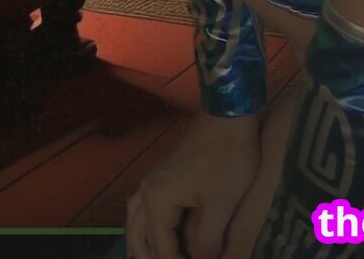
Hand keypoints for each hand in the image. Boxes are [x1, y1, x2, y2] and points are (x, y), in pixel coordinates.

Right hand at [126, 111, 260, 258]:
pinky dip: (142, 229)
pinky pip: (141, 211)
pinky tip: (150, 234)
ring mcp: (151, 183)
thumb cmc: (227, 159)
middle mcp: (146, 193)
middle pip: (138, 237)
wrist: (227, 118)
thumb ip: (208, 239)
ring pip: (135, 223)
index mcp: (158, 200)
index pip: (161, 248)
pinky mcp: (161, 179)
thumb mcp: (222, 203)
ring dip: (140, 246)